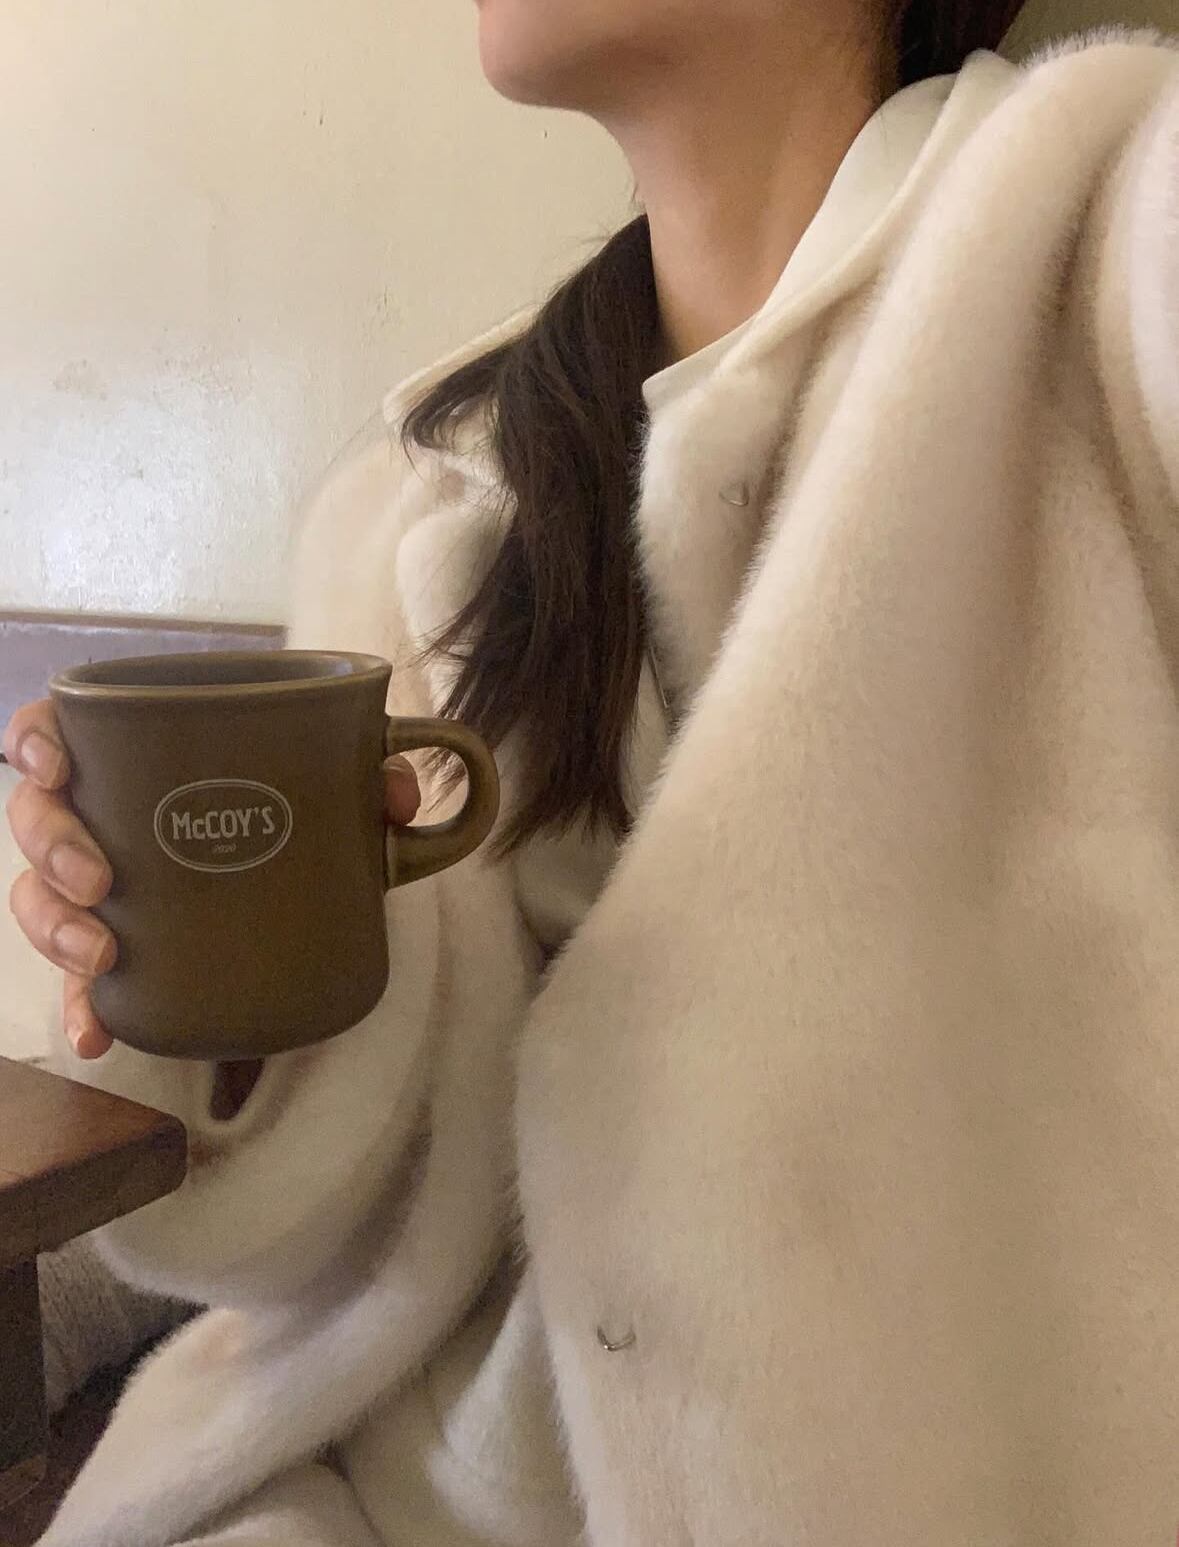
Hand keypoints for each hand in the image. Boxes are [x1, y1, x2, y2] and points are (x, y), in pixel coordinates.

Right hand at [4, 702, 422, 1060]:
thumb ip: (373, 777)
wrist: (313, 878)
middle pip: (36, 819)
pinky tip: (95, 1034)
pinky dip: (82, 1008)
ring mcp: (100, 885)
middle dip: (54, 848)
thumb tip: (395, 794)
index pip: (54, 731)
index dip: (35, 741)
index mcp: (135, 755)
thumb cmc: (299, 807)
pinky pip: (79, 981)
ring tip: (102, 954)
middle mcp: (102, 816)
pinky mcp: (119, 949)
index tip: (53, 767)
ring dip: (57, 927)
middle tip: (100, 878)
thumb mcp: (339, 785)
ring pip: (39, 897)